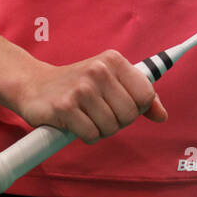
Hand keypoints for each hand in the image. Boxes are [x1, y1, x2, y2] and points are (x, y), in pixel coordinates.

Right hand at [16, 51, 167, 142]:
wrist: (33, 85)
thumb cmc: (77, 85)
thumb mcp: (110, 81)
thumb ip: (138, 96)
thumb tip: (162, 115)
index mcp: (113, 60)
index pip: (146, 95)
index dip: (136, 108)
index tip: (120, 106)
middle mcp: (99, 70)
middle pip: (130, 114)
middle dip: (117, 122)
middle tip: (100, 114)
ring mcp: (82, 88)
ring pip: (111, 127)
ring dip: (100, 130)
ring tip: (87, 117)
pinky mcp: (66, 107)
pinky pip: (92, 134)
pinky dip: (87, 135)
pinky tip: (76, 123)